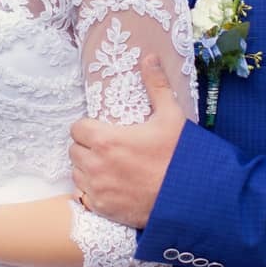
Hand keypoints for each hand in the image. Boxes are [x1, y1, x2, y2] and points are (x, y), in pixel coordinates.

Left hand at [69, 54, 184, 228]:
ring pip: (77, 173)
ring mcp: (97, 190)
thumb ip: (156, 85)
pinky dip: (91, 191)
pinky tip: (109, 186)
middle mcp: (95, 165)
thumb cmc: (180, 155)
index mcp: (106, 140)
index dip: (88, 127)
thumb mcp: (171, 116)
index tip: (102, 129)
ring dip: (87, 168)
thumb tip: (150, 57)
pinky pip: (83, 197)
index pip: (77, 128)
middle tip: (108, 148)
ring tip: (109, 166)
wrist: (191, 198)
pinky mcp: (102, 209)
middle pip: (74, 150)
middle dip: (87, 147)